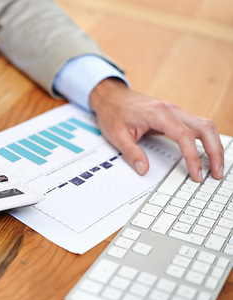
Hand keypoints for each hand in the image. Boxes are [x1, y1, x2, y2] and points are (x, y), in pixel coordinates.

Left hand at [89, 78, 223, 181]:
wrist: (111, 96)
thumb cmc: (113, 112)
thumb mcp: (117, 135)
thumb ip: (131, 153)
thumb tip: (144, 169)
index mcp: (158, 113)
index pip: (184, 136)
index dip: (193, 157)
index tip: (196, 174)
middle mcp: (171, 110)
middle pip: (204, 128)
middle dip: (215, 151)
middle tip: (217, 172)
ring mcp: (175, 112)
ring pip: (204, 125)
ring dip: (214, 145)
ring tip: (216, 166)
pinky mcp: (174, 116)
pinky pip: (196, 126)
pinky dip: (205, 140)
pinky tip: (207, 153)